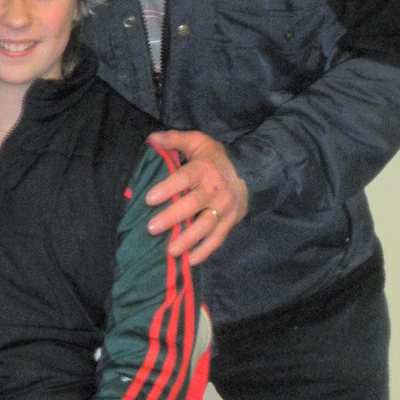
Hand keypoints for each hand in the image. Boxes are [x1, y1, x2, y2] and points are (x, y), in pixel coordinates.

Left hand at [145, 129, 247, 264]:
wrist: (249, 173)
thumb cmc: (214, 159)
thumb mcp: (198, 142)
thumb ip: (175, 139)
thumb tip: (152, 138)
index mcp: (205, 169)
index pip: (185, 178)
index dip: (168, 188)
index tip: (149, 198)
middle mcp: (216, 190)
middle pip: (194, 205)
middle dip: (172, 217)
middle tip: (151, 228)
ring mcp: (224, 208)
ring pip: (206, 225)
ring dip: (188, 239)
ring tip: (170, 250)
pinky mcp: (230, 222)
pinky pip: (217, 239)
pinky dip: (205, 251)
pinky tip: (190, 260)